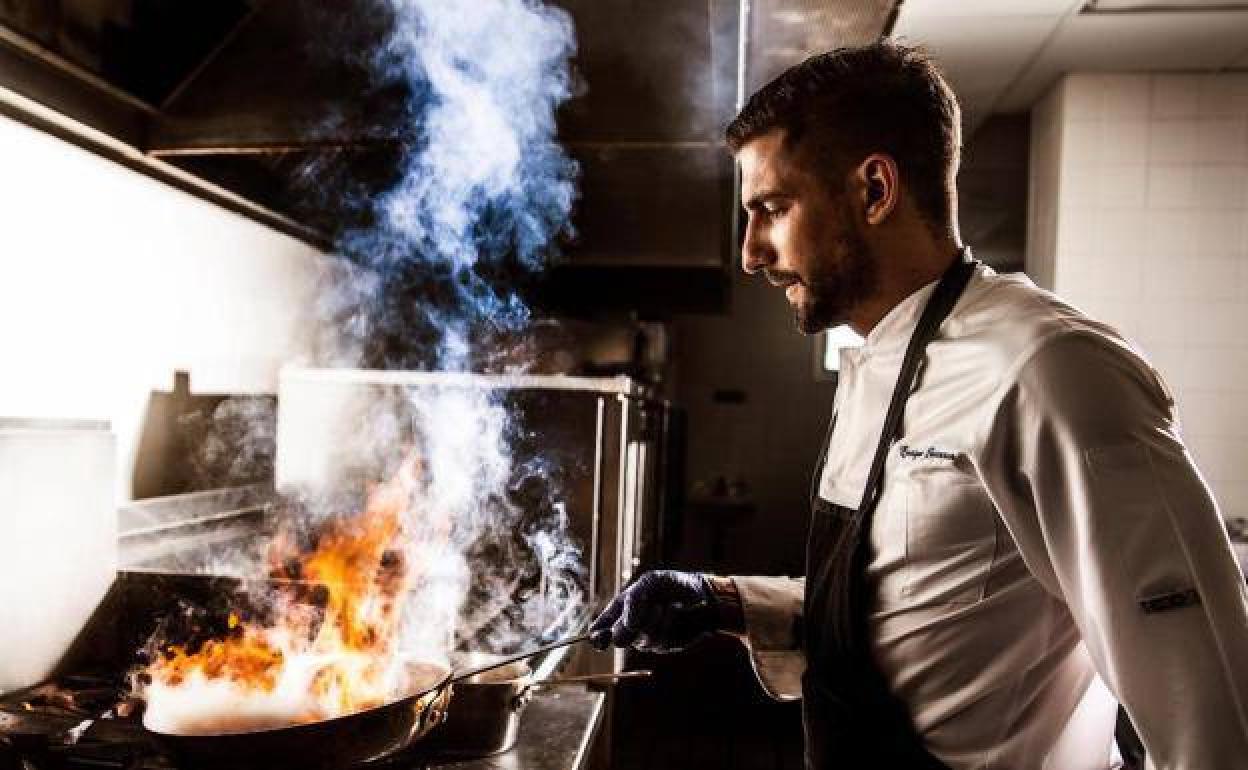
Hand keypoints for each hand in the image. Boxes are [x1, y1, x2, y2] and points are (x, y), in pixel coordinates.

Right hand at [588, 570, 717, 652]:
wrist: (699, 594)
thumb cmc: (671, 585)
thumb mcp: (649, 583)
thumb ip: (633, 601)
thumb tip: (628, 625)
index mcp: (620, 610)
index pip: (600, 630)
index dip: (597, 636)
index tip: (601, 636)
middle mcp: (631, 628)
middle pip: (617, 639)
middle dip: (627, 627)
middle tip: (639, 613)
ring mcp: (646, 638)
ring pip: (640, 640)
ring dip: (652, 621)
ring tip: (662, 605)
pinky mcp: (663, 645)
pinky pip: (659, 641)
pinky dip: (666, 623)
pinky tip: (673, 611)